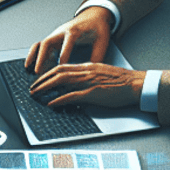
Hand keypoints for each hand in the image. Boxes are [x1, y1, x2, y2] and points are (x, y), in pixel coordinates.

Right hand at [24, 6, 113, 74]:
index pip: (67, 42)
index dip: (64, 54)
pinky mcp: (53, 39)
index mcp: (75, 31)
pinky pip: (39, 46)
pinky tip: (29, 65)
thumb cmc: (98, 28)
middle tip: (38, 71)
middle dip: (41, 57)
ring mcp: (55, 35)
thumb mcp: (102, 40)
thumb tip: (92, 71)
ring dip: (34, 57)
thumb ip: (97, 56)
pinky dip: (33, 55)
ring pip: (40, 44)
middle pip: (47, 42)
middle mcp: (61, 32)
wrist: (93, 16)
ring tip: (29, 69)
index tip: (61, 66)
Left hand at [27, 61, 144, 108]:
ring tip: (35, 94)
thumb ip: (87, 77)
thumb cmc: (122, 81)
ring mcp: (89, 82)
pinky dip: (59, 99)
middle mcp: (86, 71)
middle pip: (57, 72)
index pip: (62, 66)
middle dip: (41, 79)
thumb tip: (75, 85)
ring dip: (45, 87)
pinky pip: (72, 95)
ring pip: (61, 81)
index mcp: (87, 66)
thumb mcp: (101, 74)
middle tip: (31, 87)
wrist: (137, 84)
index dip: (47, 72)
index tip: (39, 79)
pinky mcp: (94, 93)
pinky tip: (51, 103)